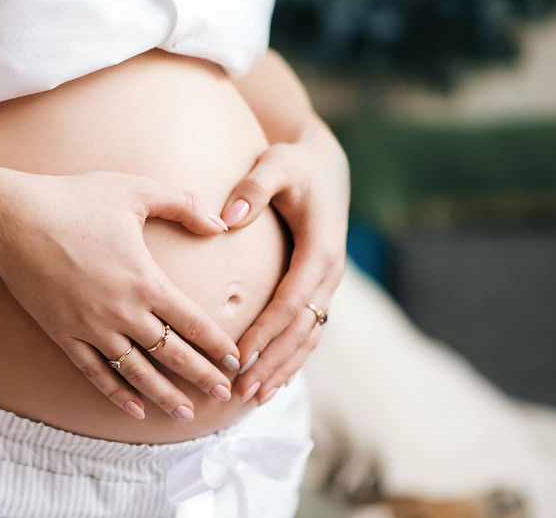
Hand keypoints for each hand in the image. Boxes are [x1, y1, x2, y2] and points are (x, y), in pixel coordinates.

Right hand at [0, 170, 241, 420]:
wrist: (13, 222)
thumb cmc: (74, 200)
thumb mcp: (136, 190)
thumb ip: (184, 205)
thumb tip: (220, 225)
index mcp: (145, 280)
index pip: (192, 322)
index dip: (217, 344)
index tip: (236, 360)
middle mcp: (122, 311)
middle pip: (171, 354)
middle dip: (201, 375)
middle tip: (225, 393)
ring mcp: (91, 327)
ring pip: (136, 372)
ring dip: (163, 394)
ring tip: (184, 413)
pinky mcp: (63, 335)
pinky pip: (95, 372)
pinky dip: (116, 394)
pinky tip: (134, 409)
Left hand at [219, 122, 349, 404]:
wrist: (323, 165)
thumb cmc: (294, 164)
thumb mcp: (276, 164)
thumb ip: (254, 187)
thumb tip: (230, 217)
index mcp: (321, 250)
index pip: (290, 301)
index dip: (266, 331)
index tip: (239, 355)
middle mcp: (329, 274)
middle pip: (300, 330)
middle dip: (271, 362)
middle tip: (241, 391)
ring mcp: (327, 285)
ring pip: (307, 337)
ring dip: (282, 368)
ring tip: (253, 397)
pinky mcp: (318, 289)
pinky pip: (308, 331)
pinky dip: (292, 358)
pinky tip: (272, 380)